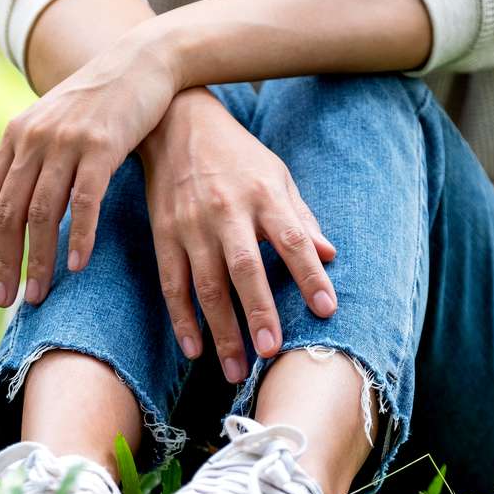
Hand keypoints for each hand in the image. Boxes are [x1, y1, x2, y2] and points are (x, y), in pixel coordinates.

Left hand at [0, 30, 179, 306]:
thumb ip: (33, 159)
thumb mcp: (55, 125)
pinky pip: (84, 201)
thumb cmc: (101, 103)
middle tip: (6, 301)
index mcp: (17, 136)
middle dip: (5, 261)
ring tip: (38, 295)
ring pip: (42, 212)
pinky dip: (78, 237)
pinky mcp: (101, 145)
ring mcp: (66, 141)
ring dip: (37, 260)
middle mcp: (34, 138)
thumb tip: (17, 208)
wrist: (142, 61)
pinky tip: (75, 266)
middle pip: (8, 212)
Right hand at [139, 88, 336, 382]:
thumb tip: (330, 255)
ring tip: (235, 370)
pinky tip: (194, 349)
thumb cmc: (235, 154)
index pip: (291, 239)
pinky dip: (181, 318)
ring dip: (220, 330)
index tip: (326, 309)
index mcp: (262, 195)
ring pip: (206, 285)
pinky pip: (172, 284)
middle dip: (257, 312)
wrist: (174, 123)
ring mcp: (191, 226)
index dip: (308, 275)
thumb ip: (300, 217)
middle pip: (244, 269)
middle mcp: (226, 212)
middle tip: (270, 352)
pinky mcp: (163, 235)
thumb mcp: (276, 174)